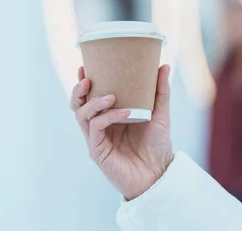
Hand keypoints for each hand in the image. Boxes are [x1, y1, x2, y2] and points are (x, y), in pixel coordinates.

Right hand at [71, 65, 173, 199]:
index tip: (86, 66)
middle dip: (78, 90)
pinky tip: (125, 112)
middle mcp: (99, 126)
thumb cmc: (157, 147)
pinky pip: (95, 128)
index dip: (83, 82)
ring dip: (93, 102)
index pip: (89, 96)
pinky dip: (108, 117)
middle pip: (77, 105)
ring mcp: (96, 138)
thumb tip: (164, 65)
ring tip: (110, 95)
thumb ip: (160, 91)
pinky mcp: (97, 150)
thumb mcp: (160, 114)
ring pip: (81, 115)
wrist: (159, 174)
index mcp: (108, 116)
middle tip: (88, 79)